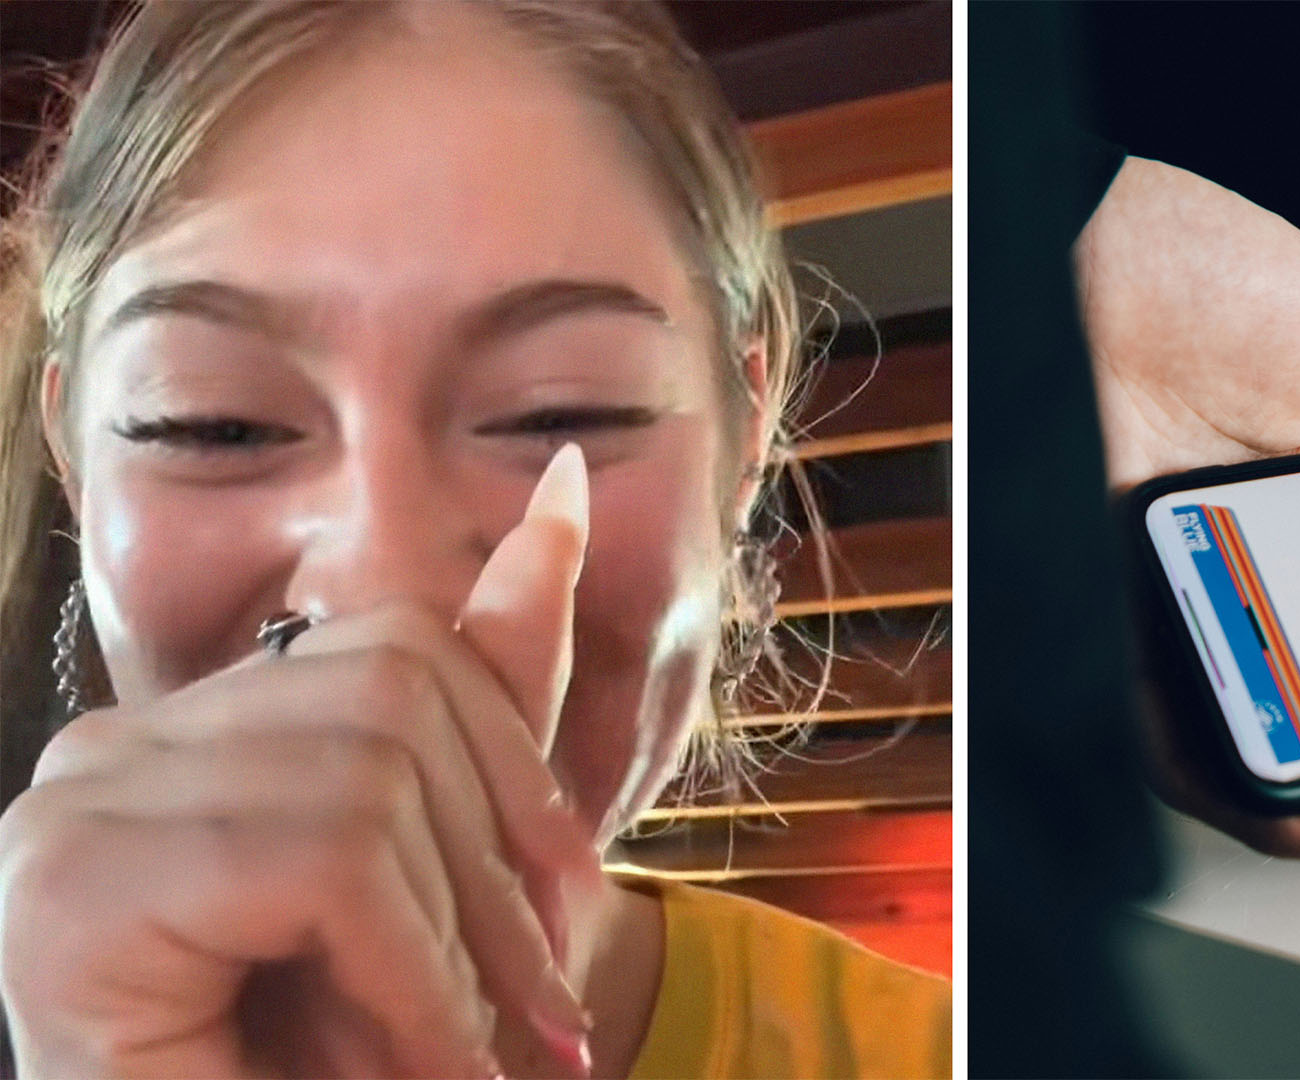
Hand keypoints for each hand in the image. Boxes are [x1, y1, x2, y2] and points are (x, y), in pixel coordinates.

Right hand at [0, 446, 600, 1076]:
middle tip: (541, 1019)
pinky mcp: (71, 887)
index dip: (515, 771)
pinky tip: (427, 1069)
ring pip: (367, 780)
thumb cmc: (351, 1052)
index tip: (565, 907)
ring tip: (471, 1062)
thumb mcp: (452, 855)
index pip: (400, 647)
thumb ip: (496, 681)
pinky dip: (412, 984)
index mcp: (200, 726)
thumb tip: (569, 482)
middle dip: (501, 873)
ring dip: (456, 953)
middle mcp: (116, 743)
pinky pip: (323, 864)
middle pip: (392, 699)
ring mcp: (77, 803)